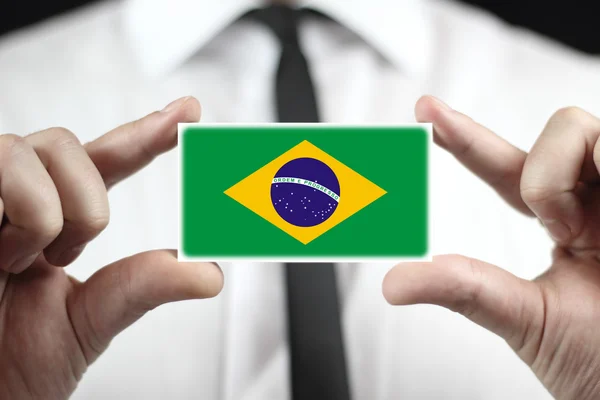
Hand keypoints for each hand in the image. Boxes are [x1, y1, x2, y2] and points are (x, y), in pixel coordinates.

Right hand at [0, 97, 223, 398]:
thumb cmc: (15, 363)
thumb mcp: (92, 319)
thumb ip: (144, 286)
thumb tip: (210, 273)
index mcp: (57, 218)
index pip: (105, 160)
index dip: (147, 132)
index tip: (190, 111)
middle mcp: (18, 198)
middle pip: (65, 143)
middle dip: (86, 203)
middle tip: (65, 256)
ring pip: (34, 148)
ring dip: (47, 212)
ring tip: (25, 260)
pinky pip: (2, 164)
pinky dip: (24, 216)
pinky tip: (0, 258)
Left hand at [383, 96, 599, 399]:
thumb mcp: (527, 319)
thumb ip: (466, 290)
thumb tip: (393, 283)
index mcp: (567, 224)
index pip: (508, 169)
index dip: (465, 138)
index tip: (424, 111)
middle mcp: (599, 202)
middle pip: (561, 132)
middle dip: (541, 172)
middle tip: (556, 226)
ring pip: (584, 129)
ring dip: (562, 178)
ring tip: (580, 232)